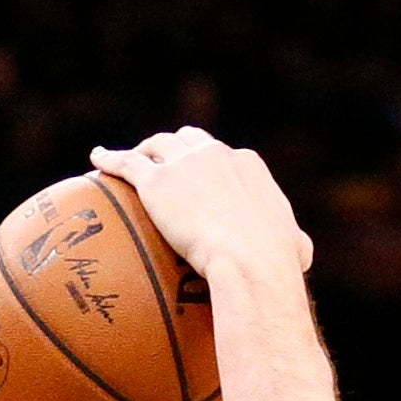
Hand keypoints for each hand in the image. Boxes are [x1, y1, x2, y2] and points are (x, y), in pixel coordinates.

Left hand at [88, 128, 313, 281]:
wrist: (249, 258)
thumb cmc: (274, 260)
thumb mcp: (294, 247)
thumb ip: (295, 242)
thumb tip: (303, 255)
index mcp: (248, 165)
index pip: (225, 155)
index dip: (209, 164)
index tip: (201, 177)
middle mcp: (216, 154)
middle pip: (189, 140)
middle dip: (176, 147)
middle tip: (163, 162)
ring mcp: (184, 164)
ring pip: (157, 146)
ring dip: (144, 150)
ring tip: (129, 160)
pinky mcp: (156, 181)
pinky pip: (127, 163)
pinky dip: (110, 158)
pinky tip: (96, 159)